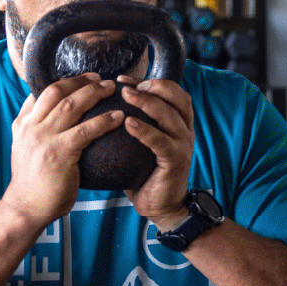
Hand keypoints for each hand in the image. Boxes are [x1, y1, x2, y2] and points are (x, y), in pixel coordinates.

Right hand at [0, 75, 123, 227]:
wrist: (26, 207)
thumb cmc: (34, 182)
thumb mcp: (26, 149)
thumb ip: (38, 132)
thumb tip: (55, 119)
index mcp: (22, 124)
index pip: (40, 92)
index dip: (63, 81)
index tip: (82, 78)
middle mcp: (30, 127)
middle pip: (56, 91)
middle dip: (80, 81)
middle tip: (99, 78)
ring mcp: (43, 138)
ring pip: (71, 105)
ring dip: (94, 93)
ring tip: (111, 89)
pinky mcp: (59, 152)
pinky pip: (86, 130)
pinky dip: (104, 120)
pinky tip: (119, 116)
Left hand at [117, 77, 197, 228]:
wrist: (162, 206)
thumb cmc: (146, 174)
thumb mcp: (142, 145)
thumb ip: (133, 126)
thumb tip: (101, 108)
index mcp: (179, 123)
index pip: (172, 93)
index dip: (151, 81)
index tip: (123, 79)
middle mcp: (185, 130)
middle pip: (177, 98)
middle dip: (153, 86)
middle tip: (125, 84)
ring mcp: (183, 145)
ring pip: (169, 115)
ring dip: (147, 102)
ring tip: (125, 95)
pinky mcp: (176, 161)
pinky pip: (160, 142)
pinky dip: (145, 130)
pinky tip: (128, 123)